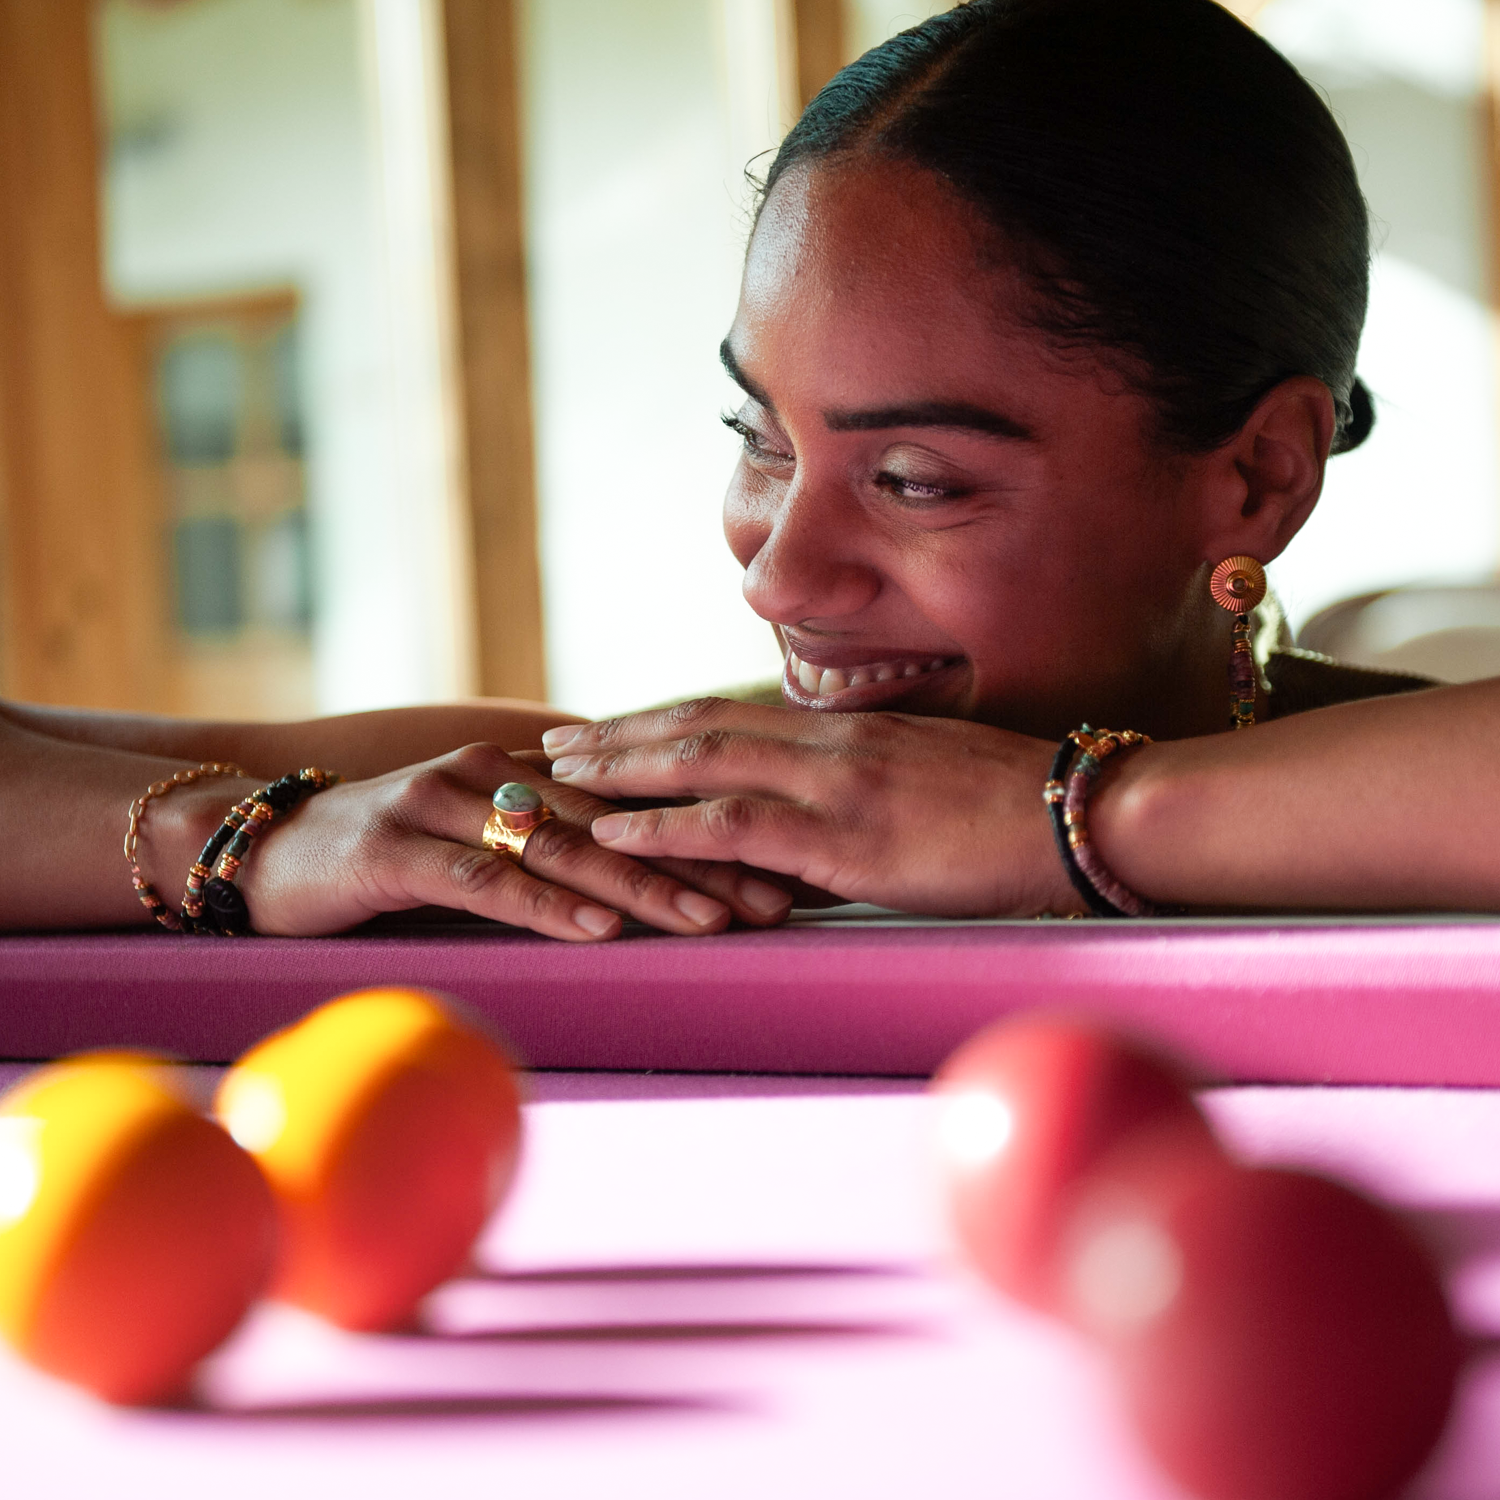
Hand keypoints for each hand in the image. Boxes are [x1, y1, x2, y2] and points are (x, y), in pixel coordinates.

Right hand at [236, 742, 792, 940]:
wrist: (261, 849)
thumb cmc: (384, 857)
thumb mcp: (476, 842)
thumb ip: (548, 843)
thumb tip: (645, 872)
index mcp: (518, 768)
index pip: (631, 800)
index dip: (708, 831)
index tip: (782, 867)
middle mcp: (489, 772)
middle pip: (613, 820)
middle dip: (699, 859)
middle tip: (774, 899)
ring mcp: (440, 804)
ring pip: (559, 847)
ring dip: (641, 885)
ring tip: (713, 918)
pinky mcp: (394, 848)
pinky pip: (483, 880)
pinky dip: (545, 906)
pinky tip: (600, 930)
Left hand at [542, 699, 1082, 916]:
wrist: (1082, 818)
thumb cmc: (1016, 810)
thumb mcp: (928, 784)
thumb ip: (865, 789)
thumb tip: (814, 820)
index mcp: (848, 731)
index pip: (733, 716)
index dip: (663, 721)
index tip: (610, 726)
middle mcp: (828, 743)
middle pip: (698, 727)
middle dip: (619, 734)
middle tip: (553, 744)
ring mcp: (832, 785)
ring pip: (700, 763)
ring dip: (620, 768)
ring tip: (558, 776)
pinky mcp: (844, 838)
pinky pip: (734, 825)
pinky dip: (665, 827)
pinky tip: (614, 834)